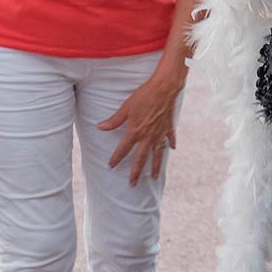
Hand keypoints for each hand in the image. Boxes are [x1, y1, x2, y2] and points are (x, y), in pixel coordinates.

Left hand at [98, 66, 181, 185]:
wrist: (164, 88)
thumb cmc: (143, 96)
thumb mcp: (126, 108)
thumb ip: (114, 120)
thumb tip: (100, 127)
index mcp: (135, 132)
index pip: (123, 149)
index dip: (116, 158)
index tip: (111, 166)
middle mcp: (148, 137)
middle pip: (141, 159)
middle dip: (136, 172)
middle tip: (133, 183)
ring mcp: (160, 134)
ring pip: (157, 154)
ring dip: (156, 166)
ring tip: (155, 177)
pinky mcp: (169, 127)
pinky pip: (170, 139)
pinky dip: (170, 145)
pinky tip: (171, 150)